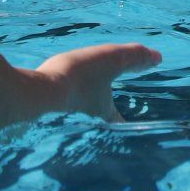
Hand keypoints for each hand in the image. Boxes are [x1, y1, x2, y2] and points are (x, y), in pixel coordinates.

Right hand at [30, 42, 161, 120]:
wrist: (31, 96)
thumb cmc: (77, 78)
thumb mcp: (112, 60)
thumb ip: (135, 58)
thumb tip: (158, 57)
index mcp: (103, 114)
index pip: (120, 124)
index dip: (127, 127)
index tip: (132, 132)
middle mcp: (84, 127)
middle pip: (97, 131)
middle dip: (102, 130)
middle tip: (105, 130)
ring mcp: (60, 128)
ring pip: (74, 130)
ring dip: (76, 126)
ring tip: (73, 122)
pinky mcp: (38, 127)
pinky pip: (50, 126)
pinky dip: (52, 121)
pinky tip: (43, 115)